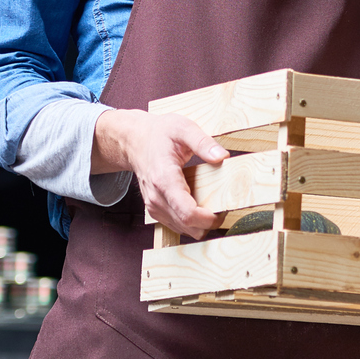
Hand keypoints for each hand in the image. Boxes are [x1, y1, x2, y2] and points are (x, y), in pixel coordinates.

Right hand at [93, 109, 228, 236]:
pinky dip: (192, 222)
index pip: (187, 213)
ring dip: (202, 224)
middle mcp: (157, 198)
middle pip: (187, 226)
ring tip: (214, 204)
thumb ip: (203, 143)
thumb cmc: (159, 133)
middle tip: (225, 206)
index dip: (208, 218)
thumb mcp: (183, 128)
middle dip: (210, 222)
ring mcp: (154, 206)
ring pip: (183, 229)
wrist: (134, 141)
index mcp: (164, 179)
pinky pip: (177, 225)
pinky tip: (201, 205)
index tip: (223, 210)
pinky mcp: (156, 210)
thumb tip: (222, 156)